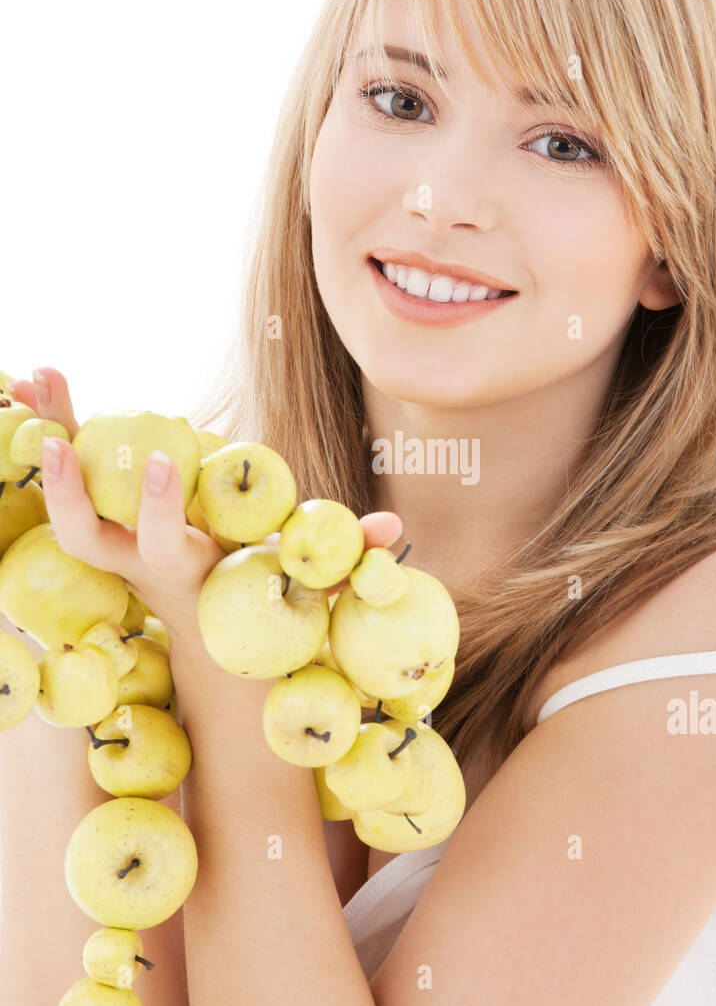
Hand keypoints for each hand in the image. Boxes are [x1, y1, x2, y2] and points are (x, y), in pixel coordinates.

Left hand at [8, 366, 403, 644]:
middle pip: (82, 539)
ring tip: (35, 382)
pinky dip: (52, 429)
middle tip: (56, 442)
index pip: (164, 546)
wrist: (209, 623)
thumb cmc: (264, 595)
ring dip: (47, 444)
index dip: (158, 510)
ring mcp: (114, 544)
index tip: (159, 461)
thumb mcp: (307, 582)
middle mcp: (137, 562)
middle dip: (66, 495)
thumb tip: (391, 527)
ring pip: (61, 504)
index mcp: (186, 572)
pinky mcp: (103, 518)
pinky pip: (67, 474)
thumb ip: (344, 557)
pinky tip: (36, 382)